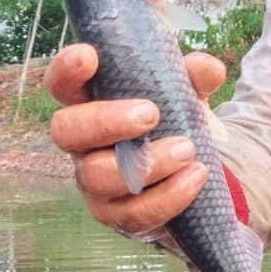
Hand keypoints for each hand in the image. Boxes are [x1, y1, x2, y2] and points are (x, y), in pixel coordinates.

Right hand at [44, 42, 225, 241]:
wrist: (193, 171)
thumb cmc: (176, 121)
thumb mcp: (188, 93)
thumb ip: (197, 76)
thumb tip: (208, 69)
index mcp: (92, 104)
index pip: (63, 84)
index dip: (66, 71)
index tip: (88, 56)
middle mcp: (83, 144)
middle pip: (65, 131)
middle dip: (105, 121)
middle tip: (151, 114)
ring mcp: (95, 183)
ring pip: (98, 177)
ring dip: (147, 163)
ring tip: (188, 150)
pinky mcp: (117, 215)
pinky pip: (132, 214)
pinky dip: (167, 197)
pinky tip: (196, 177)